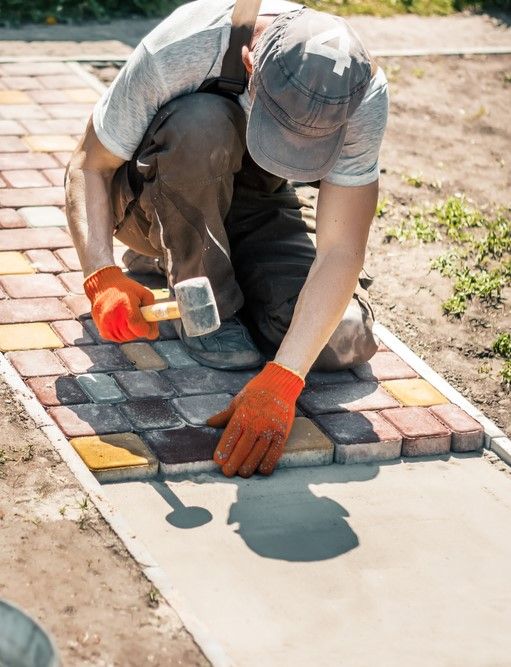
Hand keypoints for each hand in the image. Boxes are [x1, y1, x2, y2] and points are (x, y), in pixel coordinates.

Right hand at [84, 265, 158, 342]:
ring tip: (128, 315)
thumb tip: (153, 334)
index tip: (149, 322)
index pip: (138, 327)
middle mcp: (112, 317)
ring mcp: (106, 325)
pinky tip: (120, 320)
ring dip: (131, 330)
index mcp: (124, 305)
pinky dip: (122, 332)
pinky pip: (119, 338)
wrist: (103, 286)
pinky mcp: (103, 331)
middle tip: (137, 315)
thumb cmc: (127, 289)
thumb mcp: (145, 294)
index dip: (147, 328)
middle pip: (134, 335)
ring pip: (127, 338)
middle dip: (139, 328)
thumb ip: (153, 313)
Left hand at [207, 362, 303, 477]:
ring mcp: (270, 430)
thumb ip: (224, 415)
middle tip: (227, 472)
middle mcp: (256, 424)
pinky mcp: (282, 435)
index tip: (218, 462)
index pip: (230, 438)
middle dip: (233, 464)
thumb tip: (209, 423)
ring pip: (257, 456)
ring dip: (248, 467)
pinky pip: (274, 455)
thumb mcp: (237, 401)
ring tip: (242, 472)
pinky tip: (260, 469)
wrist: (280, 384)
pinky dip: (266, 465)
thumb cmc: (257, 392)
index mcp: (242, 415)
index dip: (223, 452)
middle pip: (242, 450)